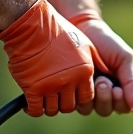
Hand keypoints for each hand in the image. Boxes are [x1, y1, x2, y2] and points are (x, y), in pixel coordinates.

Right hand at [0, 0, 95, 116]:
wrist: (30, 23)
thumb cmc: (57, 30)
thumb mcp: (84, 44)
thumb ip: (93, 63)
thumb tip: (103, 75)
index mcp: (84, 73)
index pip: (86, 98)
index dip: (77, 96)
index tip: (70, 92)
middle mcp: (69, 81)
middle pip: (69, 106)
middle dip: (62, 102)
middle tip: (54, 94)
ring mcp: (51, 86)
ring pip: (53, 109)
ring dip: (48, 105)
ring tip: (42, 96)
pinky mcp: (33, 88)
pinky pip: (36, 109)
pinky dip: (32, 109)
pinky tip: (29, 104)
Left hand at [68, 12, 132, 115]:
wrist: (83, 28)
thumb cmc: (107, 42)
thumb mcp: (124, 59)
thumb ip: (131, 81)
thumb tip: (132, 106)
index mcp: (118, 89)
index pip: (122, 107)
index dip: (120, 102)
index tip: (117, 89)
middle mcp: (101, 95)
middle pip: (105, 110)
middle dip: (105, 98)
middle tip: (103, 81)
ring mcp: (84, 92)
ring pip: (88, 109)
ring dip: (91, 96)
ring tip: (91, 78)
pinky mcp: (68, 89)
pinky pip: (72, 102)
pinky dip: (76, 94)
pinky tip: (79, 80)